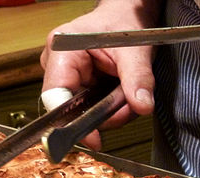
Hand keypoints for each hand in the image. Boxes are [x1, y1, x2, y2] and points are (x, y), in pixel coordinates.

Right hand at [40, 0, 160, 149]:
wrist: (128, 15)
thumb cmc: (126, 23)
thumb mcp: (136, 50)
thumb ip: (138, 79)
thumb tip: (142, 106)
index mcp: (62, 50)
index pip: (56, 96)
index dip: (71, 122)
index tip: (93, 139)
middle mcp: (58, 65)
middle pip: (74, 108)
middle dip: (105, 114)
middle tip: (130, 106)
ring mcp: (67, 76)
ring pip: (86, 111)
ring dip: (112, 111)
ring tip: (129, 95)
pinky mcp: (79, 85)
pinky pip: (93, 108)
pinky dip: (112, 108)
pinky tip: (123, 96)